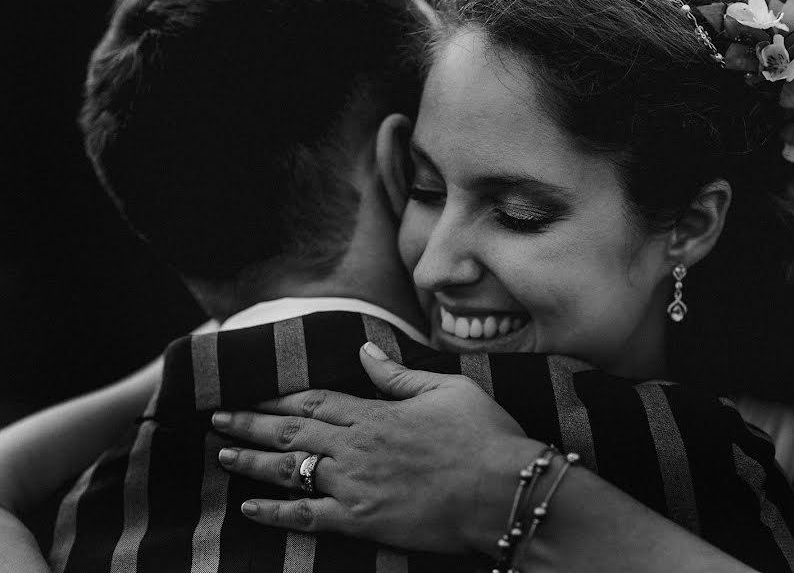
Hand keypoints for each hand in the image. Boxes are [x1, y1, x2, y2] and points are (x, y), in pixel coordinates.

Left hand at [211, 342, 543, 553]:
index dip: (278, 397)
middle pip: (291, 430)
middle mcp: (354, 446)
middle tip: (217, 419)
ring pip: (290, 470)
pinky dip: (277, 514)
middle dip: (250, 423)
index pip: (313, 400)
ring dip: (253, 461)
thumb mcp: (445, 390)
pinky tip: (251, 510)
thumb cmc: (482, 436)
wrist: (500, 489)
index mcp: (374, 413)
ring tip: (223, 454)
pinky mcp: (362, 521)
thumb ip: (398, 374)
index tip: (251, 393)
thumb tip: (364, 349)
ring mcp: (354, 484)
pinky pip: (308, 517)